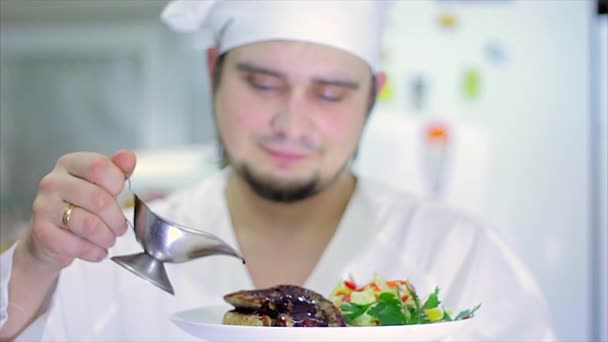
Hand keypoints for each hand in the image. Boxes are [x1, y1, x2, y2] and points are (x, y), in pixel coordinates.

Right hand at [25, 150, 136, 270]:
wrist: (49, 236)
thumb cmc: (80, 204)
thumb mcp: (100, 183)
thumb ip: (117, 169)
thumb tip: (128, 157)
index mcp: (69, 164)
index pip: (99, 166)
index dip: (117, 182)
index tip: (119, 193)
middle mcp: (52, 182)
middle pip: (99, 199)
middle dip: (117, 219)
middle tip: (120, 227)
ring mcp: (44, 207)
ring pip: (90, 225)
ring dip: (107, 237)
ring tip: (109, 239)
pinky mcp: (41, 232)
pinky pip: (77, 245)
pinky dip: (95, 251)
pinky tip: (98, 250)